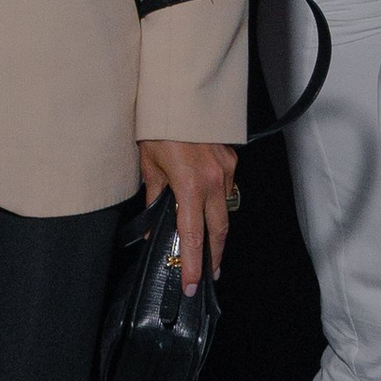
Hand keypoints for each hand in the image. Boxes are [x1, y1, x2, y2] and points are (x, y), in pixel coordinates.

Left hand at [138, 137, 238, 294]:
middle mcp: (214, 181)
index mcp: (190, 186)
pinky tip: (206, 206)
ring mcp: (226, 170)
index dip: (193, 266)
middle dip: (213, 257)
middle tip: (208, 276)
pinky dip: (216, 201)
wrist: (179, 95)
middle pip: (218, 232)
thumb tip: (153, 228)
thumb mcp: (149, 166)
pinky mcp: (231, 160)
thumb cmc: (158, 128)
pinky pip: (226, 189)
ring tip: (206, 246)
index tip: (192, 286)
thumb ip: (154, 200)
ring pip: (224, 210)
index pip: (193, 237)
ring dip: (215, 230)